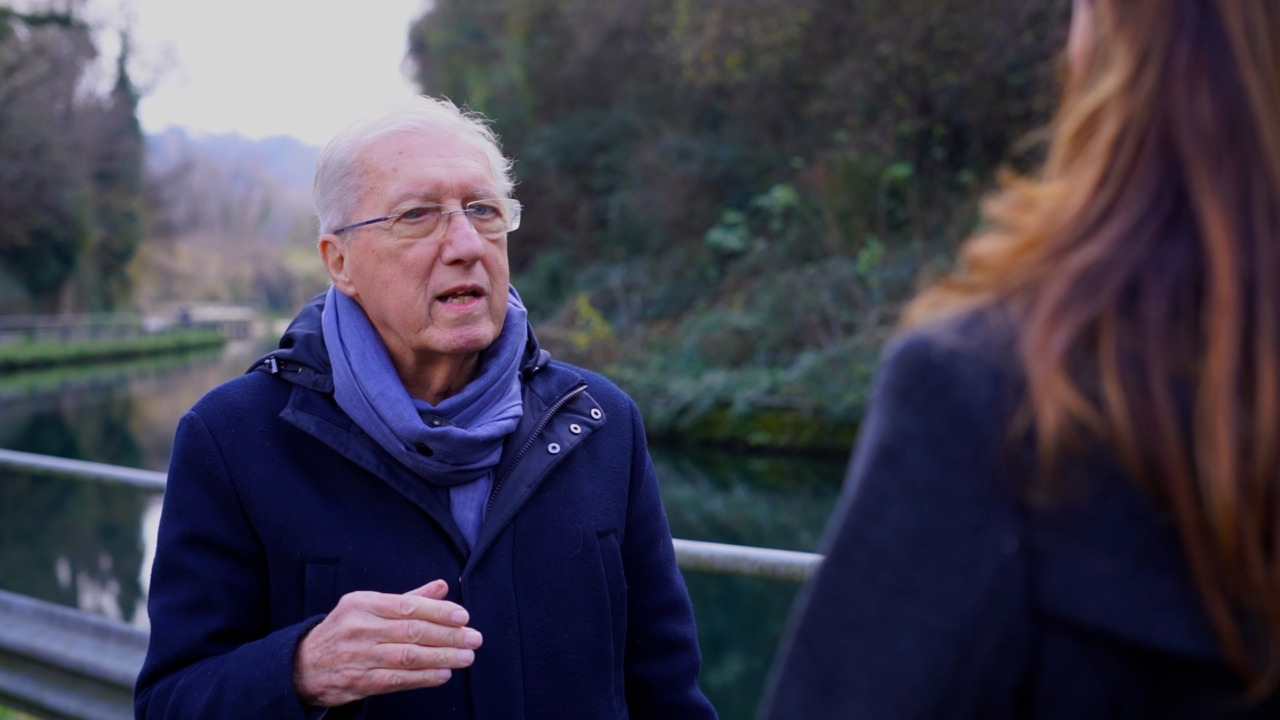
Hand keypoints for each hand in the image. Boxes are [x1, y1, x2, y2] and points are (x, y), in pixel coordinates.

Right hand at [292, 579, 482, 706]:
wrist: (304, 665)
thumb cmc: (345, 630)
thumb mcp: (368, 606)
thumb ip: (406, 598)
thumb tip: (442, 587)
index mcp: (363, 604)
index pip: (407, 605)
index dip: (438, 611)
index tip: (463, 616)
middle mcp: (360, 629)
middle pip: (412, 632)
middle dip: (448, 636)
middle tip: (473, 638)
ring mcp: (359, 657)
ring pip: (408, 657)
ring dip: (442, 657)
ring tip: (466, 657)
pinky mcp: (360, 682)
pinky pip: (398, 680)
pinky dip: (423, 677)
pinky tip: (443, 674)